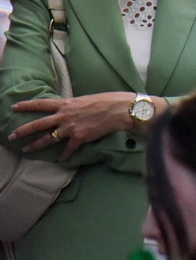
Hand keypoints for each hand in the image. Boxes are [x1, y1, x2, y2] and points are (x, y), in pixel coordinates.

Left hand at [11, 92, 145, 158]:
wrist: (118, 110)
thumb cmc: (106, 100)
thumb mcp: (84, 99)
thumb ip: (72, 105)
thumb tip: (67, 108)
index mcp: (65, 104)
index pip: (40, 104)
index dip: (26, 105)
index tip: (13, 107)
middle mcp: (64, 116)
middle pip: (38, 124)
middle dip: (23, 130)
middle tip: (11, 136)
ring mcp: (71, 128)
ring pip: (48, 139)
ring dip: (36, 145)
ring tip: (26, 150)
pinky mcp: (80, 138)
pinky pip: (69, 149)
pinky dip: (65, 155)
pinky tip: (61, 160)